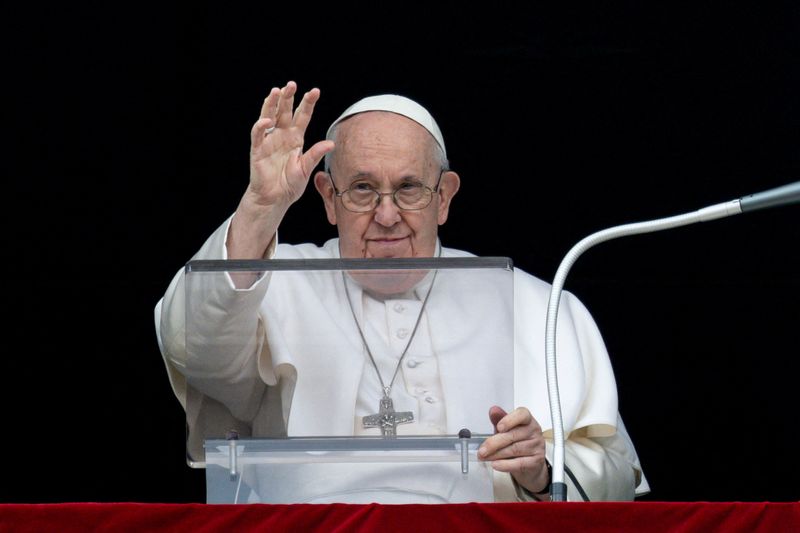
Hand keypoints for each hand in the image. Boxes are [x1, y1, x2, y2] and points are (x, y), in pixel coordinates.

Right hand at [246, 81, 333, 208]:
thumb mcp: (306, 169)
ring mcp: (269, 141)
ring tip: (277, 91)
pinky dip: (261, 126)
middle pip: (285, 111)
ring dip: (272, 104)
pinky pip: (258, 135)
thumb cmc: (290, 184)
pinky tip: (267, 120)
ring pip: (270, 116)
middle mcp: (282, 135)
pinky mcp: (258, 149)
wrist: (275, 199)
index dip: (308, 103)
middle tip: (292, 84)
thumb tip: (331, 143)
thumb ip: (315, 155)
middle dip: (288, 97)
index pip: (303, 116)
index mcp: (296, 138)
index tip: (315, 91)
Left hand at [478, 406, 549, 494]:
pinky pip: (519, 463)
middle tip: (482, 450)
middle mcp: (534, 431)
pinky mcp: (536, 461)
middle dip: (494, 443)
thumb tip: (493, 411)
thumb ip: (499, 419)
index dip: (509, 420)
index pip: (522, 415)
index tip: (498, 427)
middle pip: (513, 435)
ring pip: (514, 449)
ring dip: (496, 454)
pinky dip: (505, 464)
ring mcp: (537, 446)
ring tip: (484, 457)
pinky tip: (496, 464)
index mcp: (527, 420)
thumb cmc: (517, 442)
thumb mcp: (507, 429)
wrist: (530, 463)